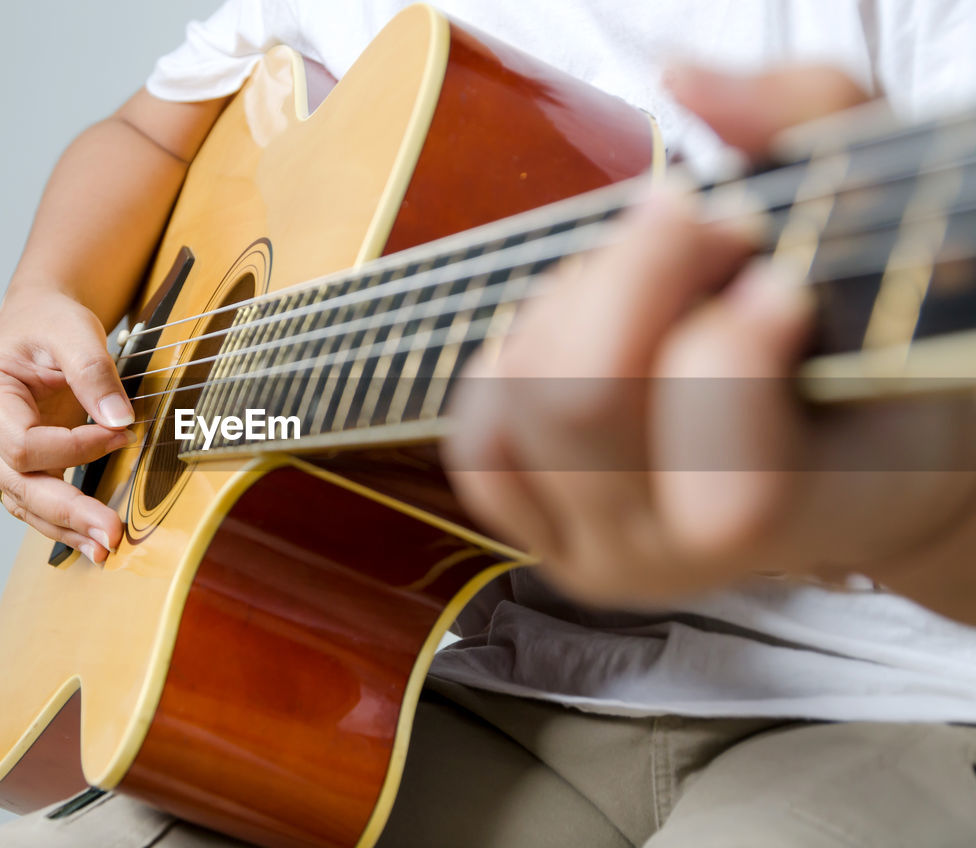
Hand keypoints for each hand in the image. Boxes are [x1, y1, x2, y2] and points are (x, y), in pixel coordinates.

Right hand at [0, 286, 134, 562]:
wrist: (38, 326)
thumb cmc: (50, 325)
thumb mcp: (75, 330)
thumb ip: (95, 372)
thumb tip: (118, 419)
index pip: (22, 443)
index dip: (73, 448)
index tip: (120, 434)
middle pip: (18, 484)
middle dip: (68, 510)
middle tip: (112, 533)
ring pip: (22, 503)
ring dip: (65, 528)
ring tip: (105, 548)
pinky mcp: (8, 470)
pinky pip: (32, 503)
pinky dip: (62, 523)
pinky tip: (91, 539)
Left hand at [443, 65, 975, 610]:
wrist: (854, 465)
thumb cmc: (882, 338)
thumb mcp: (890, 213)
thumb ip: (810, 119)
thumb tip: (685, 84)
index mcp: (802, 510)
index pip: (731, 473)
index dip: (734, 338)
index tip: (770, 266)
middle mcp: (682, 555)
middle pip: (582, 402)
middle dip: (633, 274)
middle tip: (700, 231)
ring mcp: (598, 550)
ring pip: (521, 404)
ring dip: (574, 304)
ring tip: (646, 282)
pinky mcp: (538, 527)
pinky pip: (479, 438)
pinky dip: (513, 357)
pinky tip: (578, 324)